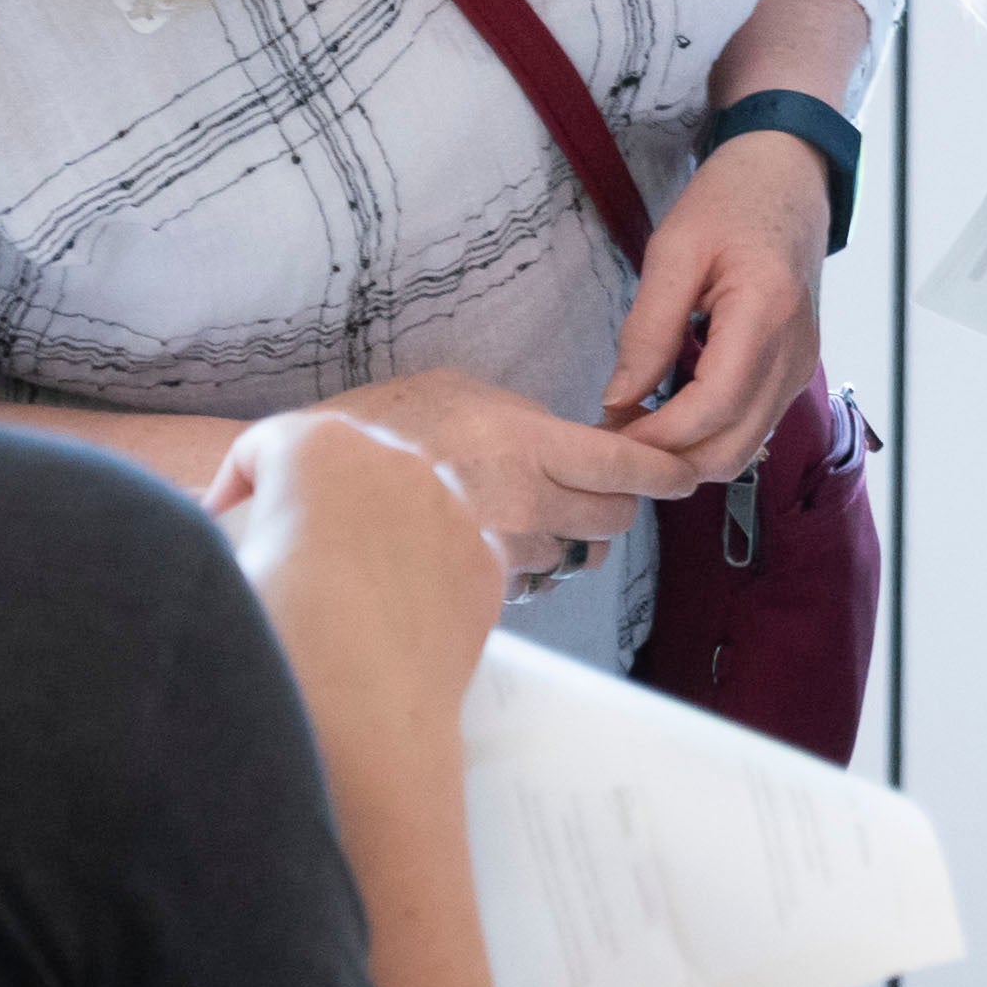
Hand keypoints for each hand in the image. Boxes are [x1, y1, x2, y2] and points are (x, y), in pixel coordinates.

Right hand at [215, 407, 510, 762]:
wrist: (362, 724)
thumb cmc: (273, 641)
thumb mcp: (212, 574)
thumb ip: (201, 536)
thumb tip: (205, 536)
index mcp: (319, 446)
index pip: (262, 444)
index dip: (229, 488)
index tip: (218, 530)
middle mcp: (398, 458)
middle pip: (338, 461)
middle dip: (304, 498)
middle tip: (274, 557)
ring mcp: (454, 505)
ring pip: (398, 499)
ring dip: (365, 528)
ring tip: (332, 592)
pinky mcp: (486, 558)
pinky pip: (441, 546)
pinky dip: (416, 567)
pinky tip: (384, 617)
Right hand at [297, 364, 698, 567]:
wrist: (301, 494)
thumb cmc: (364, 433)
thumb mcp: (447, 392)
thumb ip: (509, 413)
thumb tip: (545, 433)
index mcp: (524, 443)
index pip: (625, 465)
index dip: (664, 473)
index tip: (685, 472)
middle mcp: (524, 503)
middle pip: (610, 519)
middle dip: (613, 508)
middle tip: (598, 495)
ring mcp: (498, 554)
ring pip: (567, 558)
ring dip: (560, 543)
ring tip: (516, 521)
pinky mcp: (471, 594)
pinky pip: (520, 587)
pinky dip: (516, 573)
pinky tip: (476, 551)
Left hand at [604, 130, 833, 481]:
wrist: (791, 176)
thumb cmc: (731, 199)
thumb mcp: (674, 250)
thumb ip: (648, 329)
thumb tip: (617, 402)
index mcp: (766, 315)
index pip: (711, 409)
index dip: (654, 437)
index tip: (602, 435)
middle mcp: (795, 354)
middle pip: (732, 448)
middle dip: (667, 460)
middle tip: (609, 441)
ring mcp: (801, 367)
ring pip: (744, 448)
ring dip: (686, 454)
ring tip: (633, 427)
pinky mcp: (796, 370)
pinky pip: (752, 425)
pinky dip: (708, 435)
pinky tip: (667, 412)